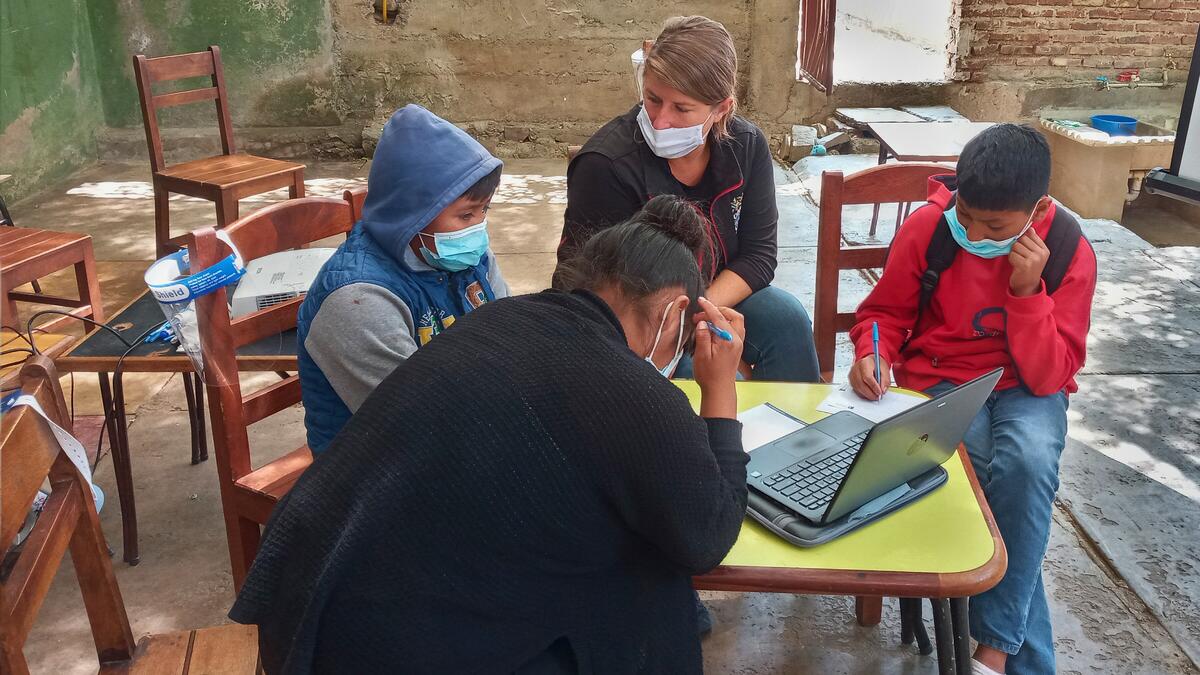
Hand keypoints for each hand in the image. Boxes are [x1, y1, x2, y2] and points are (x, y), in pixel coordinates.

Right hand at [691, 297, 744, 417]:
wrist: (719, 390)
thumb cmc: (709, 375)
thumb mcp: (701, 355)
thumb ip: (703, 336)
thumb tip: (703, 322)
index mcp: (728, 341)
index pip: (719, 317)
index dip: (708, 307)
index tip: (701, 301)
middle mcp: (737, 340)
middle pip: (733, 316)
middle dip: (718, 310)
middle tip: (702, 314)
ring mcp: (739, 343)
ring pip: (736, 321)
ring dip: (724, 316)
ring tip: (708, 319)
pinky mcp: (737, 347)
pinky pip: (735, 328)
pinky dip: (726, 323)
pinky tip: (714, 328)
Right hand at [849, 354, 890, 400]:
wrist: (869, 361)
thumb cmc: (876, 364)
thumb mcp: (884, 369)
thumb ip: (885, 380)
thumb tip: (883, 390)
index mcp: (864, 363)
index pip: (867, 377)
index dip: (874, 386)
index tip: (880, 392)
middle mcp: (856, 369)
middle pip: (861, 384)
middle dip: (870, 393)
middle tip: (878, 396)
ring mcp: (852, 375)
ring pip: (858, 389)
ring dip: (867, 394)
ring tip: (875, 396)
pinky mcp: (851, 380)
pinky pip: (856, 390)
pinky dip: (863, 394)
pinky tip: (869, 393)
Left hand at [1009, 228, 1048, 296]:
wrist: (1027, 286)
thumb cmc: (1028, 268)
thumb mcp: (1034, 254)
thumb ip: (1032, 241)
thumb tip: (1030, 228)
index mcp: (1044, 249)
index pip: (1030, 233)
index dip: (1022, 239)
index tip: (1022, 248)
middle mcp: (1041, 253)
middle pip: (1021, 238)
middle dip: (1016, 246)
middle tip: (1019, 256)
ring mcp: (1034, 259)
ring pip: (1015, 246)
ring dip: (1013, 253)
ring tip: (1018, 261)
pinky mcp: (1025, 265)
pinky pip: (1012, 254)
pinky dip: (1011, 259)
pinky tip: (1016, 266)